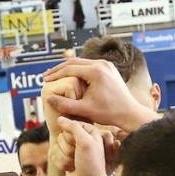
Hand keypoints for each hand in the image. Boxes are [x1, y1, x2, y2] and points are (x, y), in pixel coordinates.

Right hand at [42, 58, 159, 132]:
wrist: (129, 112)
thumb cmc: (109, 113)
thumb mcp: (84, 110)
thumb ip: (65, 105)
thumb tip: (48, 98)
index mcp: (96, 71)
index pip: (69, 68)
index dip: (55, 74)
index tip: (45, 80)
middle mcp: (102, 63)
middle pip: (74, 62)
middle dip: (59, 69)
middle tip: (47, 76)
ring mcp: (106, 64)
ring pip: (82, 63)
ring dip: (68, 69)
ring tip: (56, 76)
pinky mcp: (109, 68)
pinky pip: (89, 66)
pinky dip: (78, 70)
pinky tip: (70, 77)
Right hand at [56, 117, 111, 175]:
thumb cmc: (92, 165)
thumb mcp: (86, 142)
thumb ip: (73, 127)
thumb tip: (60, 119)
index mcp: (90, 132)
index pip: (71, 124)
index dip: (72, 135)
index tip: (79, 145)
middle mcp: (81, 139)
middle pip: (62, 136)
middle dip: (67, 148)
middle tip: (78, 157)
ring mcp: (72, 150)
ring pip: (56, 146)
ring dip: (64, 158)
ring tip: (75, 164)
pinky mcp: (65, 159)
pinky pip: (53, 156)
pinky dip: (60, 163)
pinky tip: (70, 169)